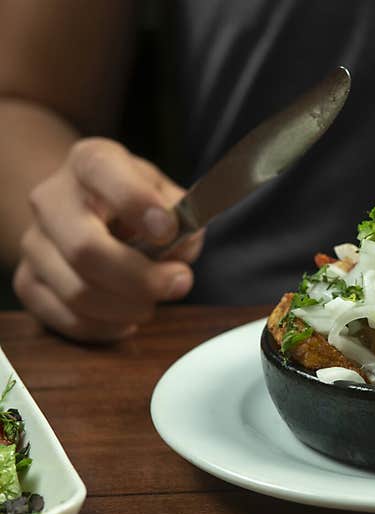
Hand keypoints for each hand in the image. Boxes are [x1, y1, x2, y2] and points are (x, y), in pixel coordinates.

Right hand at [13, 138, 203, 341]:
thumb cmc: (136, 206)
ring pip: (78, 292)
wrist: (86, 213)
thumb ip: (184, 217)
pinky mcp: (28, 281)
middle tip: (179, 284)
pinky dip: (107, 327)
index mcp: (90, 163)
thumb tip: (182, 251)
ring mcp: (34, 242)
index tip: (167, 231)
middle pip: (86, 249)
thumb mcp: (166, 196)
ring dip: (128, 307)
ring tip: (152, 302)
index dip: (137, 203)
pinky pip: (67, 319)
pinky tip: (128, 318)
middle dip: (141, 278)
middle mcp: (51, 198)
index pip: (103, 171)